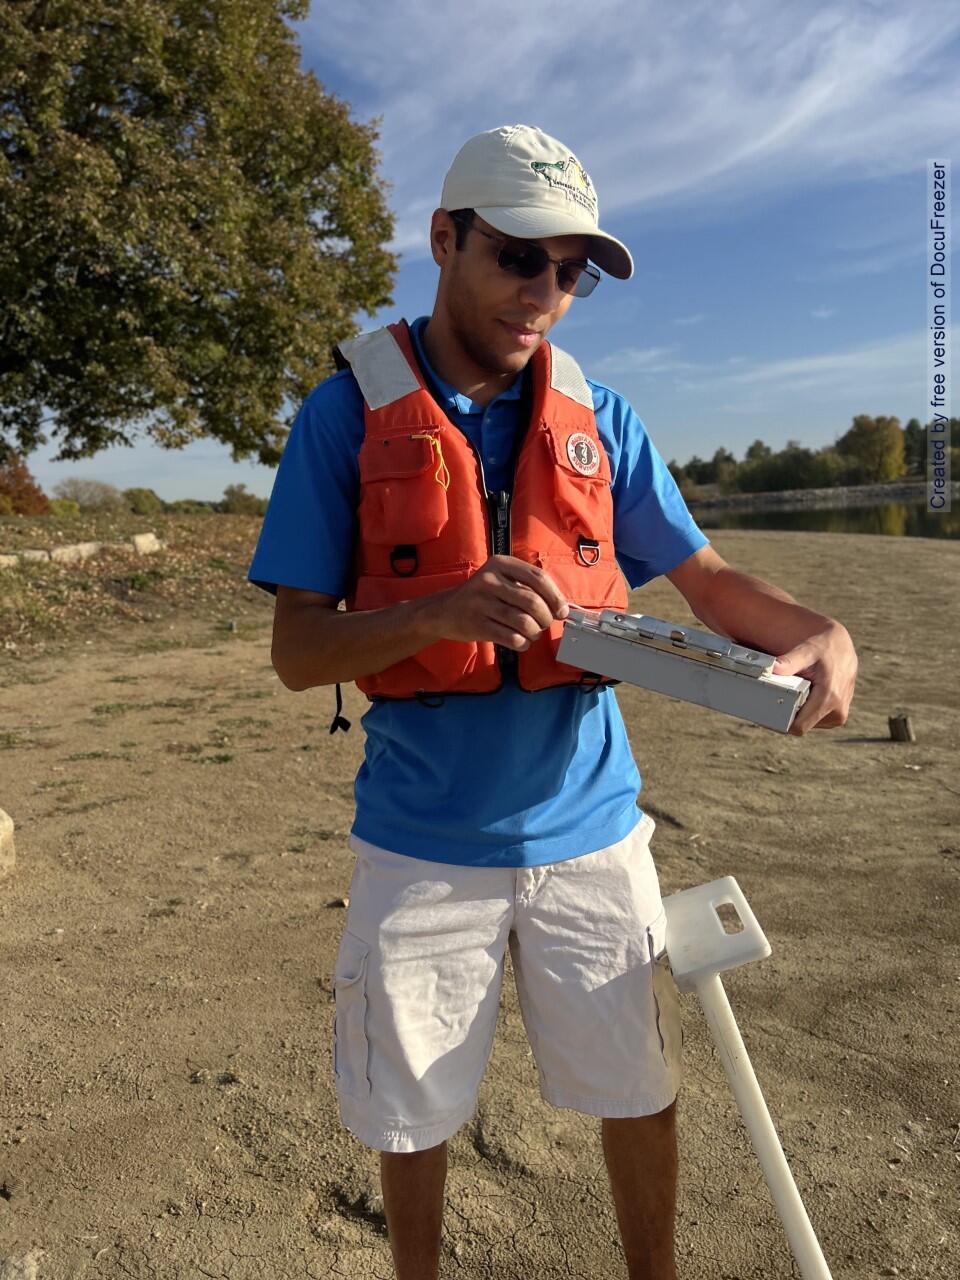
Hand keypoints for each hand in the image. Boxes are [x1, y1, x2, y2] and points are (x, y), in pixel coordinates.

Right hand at [424, 555, 568, 649]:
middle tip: (544, 624)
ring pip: (524, 622)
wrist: (444, 611)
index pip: (538, 578)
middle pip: (533, 602)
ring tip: (532, 633)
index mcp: (500, 564)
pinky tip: (521, 641)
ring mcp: (481, 603)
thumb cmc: (482, 596)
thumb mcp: (501, 580)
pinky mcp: (477, 625)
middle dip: (546, 618)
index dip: (555, 596)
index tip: (562, 611)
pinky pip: (511, 638)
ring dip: (534, 632)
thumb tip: (561, 608)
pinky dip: (523, 643)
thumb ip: (528, 588)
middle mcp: (489, 580)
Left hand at [772, 621, 857, 736]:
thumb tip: (772, 668)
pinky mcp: (838, 716)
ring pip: (808, 724)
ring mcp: (839, 715)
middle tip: (779, 697)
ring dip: (798, 712)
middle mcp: (837, 711)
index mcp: (830, 698)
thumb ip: (789, 662)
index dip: (780, 723)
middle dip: (788, 715)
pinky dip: (806, 711)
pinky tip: (804, 696)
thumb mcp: (806, 651)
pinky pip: (815, 720)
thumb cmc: (824, 648)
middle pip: (801, 725)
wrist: (843, 648)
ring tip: (795, 693)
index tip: (767, 714)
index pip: (799, 726)